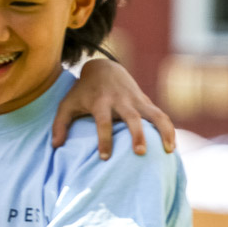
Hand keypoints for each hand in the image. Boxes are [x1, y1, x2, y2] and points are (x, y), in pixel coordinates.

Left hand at [53, 58, 175, 158]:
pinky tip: (172, 146)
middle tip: (140, 153)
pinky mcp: (146, 102)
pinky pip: (161, 115)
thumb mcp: (67, 104)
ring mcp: (136, 100)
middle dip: (137, 134)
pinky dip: (169, 129)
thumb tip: (55, 147)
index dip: (104, 139)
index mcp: (101, 102)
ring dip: (163, 131)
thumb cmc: (83, 92)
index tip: (104, 158)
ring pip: (155, 114)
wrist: (104, 69)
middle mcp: (121, 100)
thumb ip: (59, 125)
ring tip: (169, 151)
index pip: (103, 121)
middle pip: (132, 117)